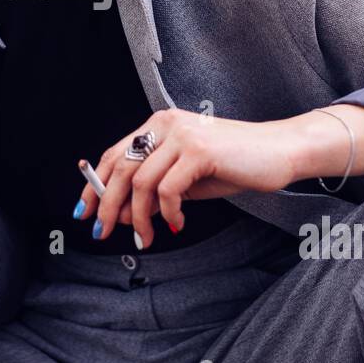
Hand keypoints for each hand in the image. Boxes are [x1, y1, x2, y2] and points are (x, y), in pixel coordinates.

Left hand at [77, 108, 298, 247]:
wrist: (279, 152)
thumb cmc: (234, 165)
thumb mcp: (187, 181)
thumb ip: (155, 191)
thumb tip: (121, 214)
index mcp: (159, 125)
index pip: (114, 154)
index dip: (94, 184)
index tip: (84, 211)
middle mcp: (166, 124)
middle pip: (120, 168)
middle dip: (107, 205)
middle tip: (102, 232)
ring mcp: (182, 135)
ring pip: (140, 182)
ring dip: (138, 218)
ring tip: (146, 238)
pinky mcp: (198, 150)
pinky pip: (168, 189)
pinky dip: (168, 212)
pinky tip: (178, 224)